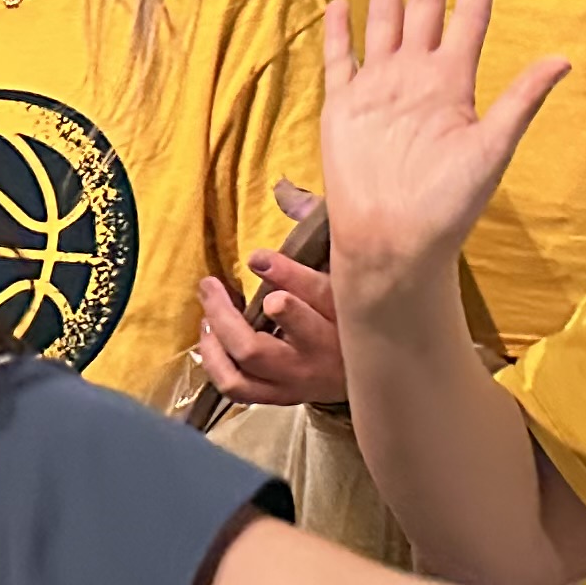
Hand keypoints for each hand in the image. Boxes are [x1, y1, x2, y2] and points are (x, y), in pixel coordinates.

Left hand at [197, 181, 346, 404]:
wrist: (379, 366)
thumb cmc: (353, 304)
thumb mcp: (344, 265)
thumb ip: (316, 226)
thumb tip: (283, 189)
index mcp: (345, 313)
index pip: (316, 295)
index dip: (284, 275)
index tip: (255, 257)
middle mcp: (320, 352)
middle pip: (260, 344)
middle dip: (225, 317)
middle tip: (209, 286)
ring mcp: (299, 379)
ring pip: (245, 365)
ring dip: (216, 339)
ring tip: (206, 314)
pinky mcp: (283, 395)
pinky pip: (239, 387)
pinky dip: (217, 364)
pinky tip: (209, 339)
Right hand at [318, 0, 566, 303]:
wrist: (393, 243)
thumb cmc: (446, 206)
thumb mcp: (492, 149)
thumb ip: (521, 100)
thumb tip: (564, 59)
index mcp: (453, 84)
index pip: (470, 19)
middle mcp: (417, 78)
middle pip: (426, 5)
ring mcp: (379, 90)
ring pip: (384, 20)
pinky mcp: (344, 108)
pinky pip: (341, 61)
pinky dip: (339, 32)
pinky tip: (340, 3)